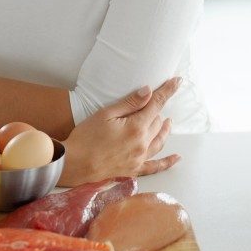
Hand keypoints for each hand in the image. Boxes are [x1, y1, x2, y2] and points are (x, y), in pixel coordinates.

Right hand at [59, 78, 182, 185]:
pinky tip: (176, 158)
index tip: (177, 81)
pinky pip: (156, 167)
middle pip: (158, 122)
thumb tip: (149, 91)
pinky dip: (167, 162)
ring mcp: (140, 158)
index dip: (167, 91)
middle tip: (150, 104)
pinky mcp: (134, 170)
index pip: (157, 104)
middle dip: (157, 111)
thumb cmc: (86, 136)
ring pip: (160, 141)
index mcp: (136, 127)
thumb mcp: (105, 114)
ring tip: (167, 122)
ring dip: (164, 129)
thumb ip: (130, 103)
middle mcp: (142, 143)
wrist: (73, 164)